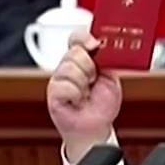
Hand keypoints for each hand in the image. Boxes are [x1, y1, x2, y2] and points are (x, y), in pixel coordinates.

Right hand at [47, 31, 123, 163]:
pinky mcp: (53, 93)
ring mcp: (59, 79)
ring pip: (69, 67)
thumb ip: (107, 60)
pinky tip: (77, 100)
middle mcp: (68, 66)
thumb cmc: (102, 104)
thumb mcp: (111, 76)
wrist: (96, 126)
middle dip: (90, 66)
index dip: (84, 38)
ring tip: (86, 92)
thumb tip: (105, 46)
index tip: (94, 44)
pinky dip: (76, 94)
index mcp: (82, 59)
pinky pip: (64, 85)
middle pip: (74, 51)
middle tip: (94, 79)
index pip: (77, 39)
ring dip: (83, 82)